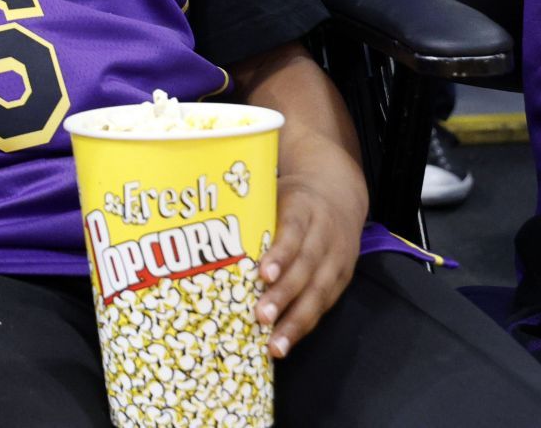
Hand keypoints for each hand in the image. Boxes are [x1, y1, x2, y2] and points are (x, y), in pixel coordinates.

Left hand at [255, 169, 364, 357]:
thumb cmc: (289, 200)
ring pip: (319, 293)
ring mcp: (337, 260)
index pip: (293, 231)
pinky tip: (286, 343)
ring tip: (275, 346)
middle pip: (306, 268)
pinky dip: (304, 326)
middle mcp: (325, 236)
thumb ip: (248, 209)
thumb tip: (199, 225)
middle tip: (261, 317)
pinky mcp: (341, 280)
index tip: (262, 274)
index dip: (280, 254)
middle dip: (283, 295)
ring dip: (296, 322)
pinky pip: (324, 305)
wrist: (337, 195)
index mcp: (304, 208)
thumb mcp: (273, 194)